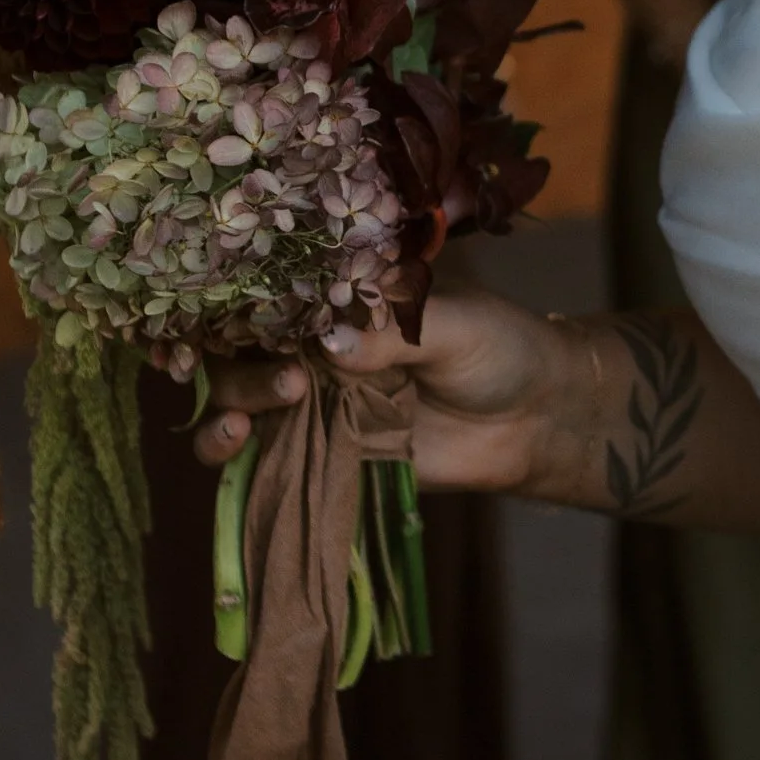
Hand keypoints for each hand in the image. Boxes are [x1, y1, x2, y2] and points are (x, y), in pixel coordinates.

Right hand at [187, 291, 581, 497]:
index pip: (267, 299)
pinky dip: (241, 460)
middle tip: (291, 385)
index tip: (224, 322)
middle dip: (240, 372)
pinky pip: (269, 459)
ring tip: (239, 428)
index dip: (232, 309)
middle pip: (241, 356)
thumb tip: (330, 344)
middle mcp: (315, 350)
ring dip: (225, 415)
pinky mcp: (327, 456)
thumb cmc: (500, 349)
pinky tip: (237, 454)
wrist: (536, 419)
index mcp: (338, 303)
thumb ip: (395, 331)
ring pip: (240, 407)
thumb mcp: (454, 326)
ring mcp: (316, 405)